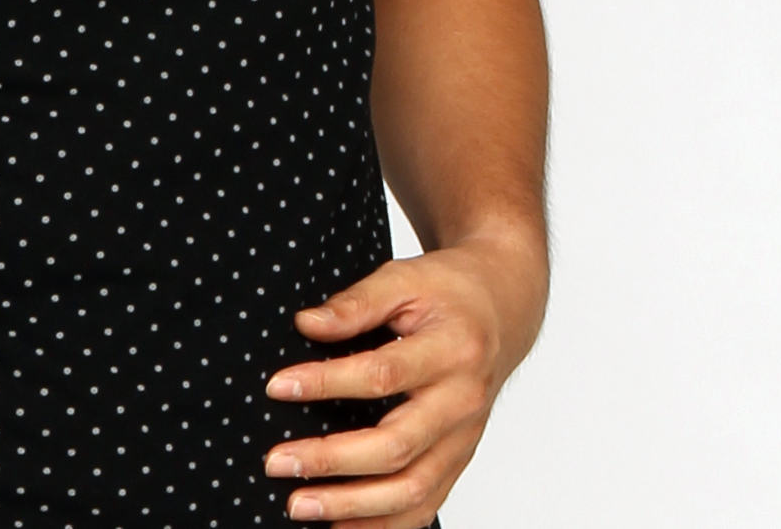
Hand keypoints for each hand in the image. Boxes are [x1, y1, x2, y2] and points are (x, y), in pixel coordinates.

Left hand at [262, 231, 545, 525]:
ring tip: (299, 504)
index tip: (277, 387)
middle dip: (331, 460)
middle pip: (396, 446)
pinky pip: (426, 505)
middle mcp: (462, 402)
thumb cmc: (449, 292)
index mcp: (451, 350)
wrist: (503, 309)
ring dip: (352, 506)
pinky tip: (342, 526)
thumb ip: (357, 302)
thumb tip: (307, 324)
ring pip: (412, 489)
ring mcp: (464, 439)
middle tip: (278, 461)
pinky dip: (385, 525)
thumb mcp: (405, 278)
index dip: (326, 382)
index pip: (381, 375)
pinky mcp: (460, 460)